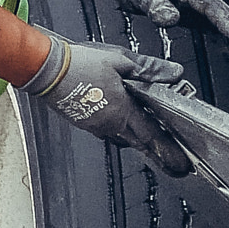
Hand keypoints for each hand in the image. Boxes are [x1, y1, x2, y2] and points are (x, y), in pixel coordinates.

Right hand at [20, 37, 192, 176]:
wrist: (47, 70)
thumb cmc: (79, 65)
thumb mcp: (121, 61)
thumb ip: (150, 70)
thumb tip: (173, 73)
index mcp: (122, 110)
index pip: (152, 135)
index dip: (169, 151)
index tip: (180, 163)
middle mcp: (110, 124)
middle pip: (140, 144)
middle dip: (159, 157)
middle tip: (173, 166)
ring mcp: (95, 125)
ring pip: (123, 138)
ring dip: (139, 142)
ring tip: (153, 145)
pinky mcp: (84, 121)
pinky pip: (108, 131)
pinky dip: (121, 131)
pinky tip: (123, 124)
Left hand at [96, 0, 228, 62]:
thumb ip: (154, 4)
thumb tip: (171, 19)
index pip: (210, 4)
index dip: (224, 20)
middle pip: (220, 14)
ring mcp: (192, 4)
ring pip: (217, 23)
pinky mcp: (187, 14)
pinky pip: (207, 27)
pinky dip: (218, 39)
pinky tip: (227, 51)